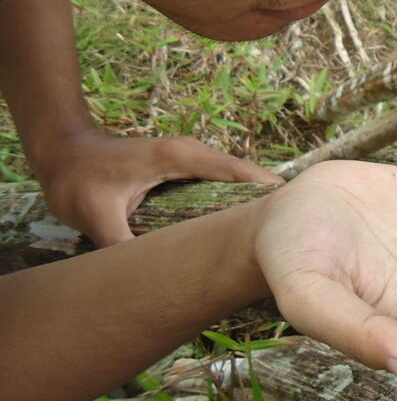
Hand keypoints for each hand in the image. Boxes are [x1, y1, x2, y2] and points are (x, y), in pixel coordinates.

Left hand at [28, 128, 281, 246]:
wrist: (62, 150)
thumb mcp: (97, 216)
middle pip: (244, 177)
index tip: (297, 218)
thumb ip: (123, 245)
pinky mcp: (184, 167)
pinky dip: (232, 202)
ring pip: (234, 181)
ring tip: (272, 235)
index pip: (239, 173)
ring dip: (251, 203)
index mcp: (183, 157)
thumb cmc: (77, 178)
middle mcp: (194, 153)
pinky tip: (237, 228)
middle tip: (289, 236)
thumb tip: (149, 283)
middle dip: (266, 203)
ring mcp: (190, 159)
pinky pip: (219, 184)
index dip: (268, 194)